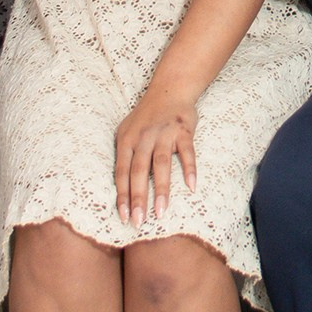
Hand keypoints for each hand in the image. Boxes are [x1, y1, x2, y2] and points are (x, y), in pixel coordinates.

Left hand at [114, 82, 198, 227]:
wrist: (170, 89)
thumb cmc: (146, 116)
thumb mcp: (127, 131)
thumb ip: (124, 155)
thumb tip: (119, 187)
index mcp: (127, 139)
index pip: (122, 172)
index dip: (122, 195)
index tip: (123, 217)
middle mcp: (143, 137)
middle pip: (139, 171)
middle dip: (138, 198)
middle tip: (139, 222)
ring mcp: (164, 133)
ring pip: (161, 164)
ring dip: (161, 189)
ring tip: (161, 212)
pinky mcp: (183, 130)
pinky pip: (187, 152)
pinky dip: (189, 169)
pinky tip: (191, 187)